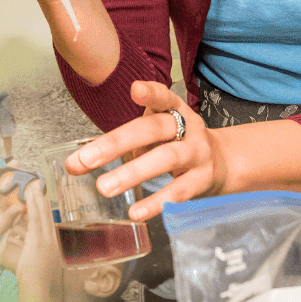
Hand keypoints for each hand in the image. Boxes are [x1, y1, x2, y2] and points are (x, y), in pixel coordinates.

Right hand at [0, 165, 26, 241]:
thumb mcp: (6, 222)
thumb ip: (12, 214)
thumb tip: (22, 206)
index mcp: (9, 201)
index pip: (17, 190)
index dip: (23, 183)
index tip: (32, 177)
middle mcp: (1, 195)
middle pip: (9, 181)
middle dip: (15, 173)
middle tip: (22, 164)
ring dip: (5, 170)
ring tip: (13, 163)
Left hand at [12, 182, 66, 301]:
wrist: (40, 291)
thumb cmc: (36, 280)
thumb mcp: (36, 261)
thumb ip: (35, 249)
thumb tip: (29, 241)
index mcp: (51, 242)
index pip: (47, 220)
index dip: (44, 205)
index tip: (41, 192)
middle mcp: (52, 239)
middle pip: (47, 213)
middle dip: (42, 197)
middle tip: (38, 181)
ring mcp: (47, 240)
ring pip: (43, 213)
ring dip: (38, 197)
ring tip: (34, 182)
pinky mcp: (40, 242)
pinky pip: (37, 220)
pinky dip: (35, 206)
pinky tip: (31, 196)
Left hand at [66, 81, 228, 221]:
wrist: (223, 163)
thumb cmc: (177, 145)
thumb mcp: (156, 133)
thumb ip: (121, 142)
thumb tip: (77, 162)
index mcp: (175, 110)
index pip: (164, 97)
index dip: (151, 93)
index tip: (135, 89)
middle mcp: (189, 127)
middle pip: (153, 129)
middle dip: (117, 143)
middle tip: (86, 160)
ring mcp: (198, 153)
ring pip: (166, 159)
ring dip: (133, 173)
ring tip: (104, 188)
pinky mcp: (203, 180)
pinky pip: (178, 191)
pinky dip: (156, 203)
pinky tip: (136, 212)